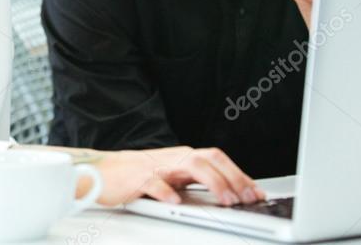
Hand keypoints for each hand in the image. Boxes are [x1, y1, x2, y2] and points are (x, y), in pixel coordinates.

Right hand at [91, 146, 264, 206]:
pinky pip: (155, 184)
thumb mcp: (173, 177)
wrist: (104, 171)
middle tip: (247, 198)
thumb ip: (196, 182)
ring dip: (213, 183)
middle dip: (233, 178)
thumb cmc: (140, 176)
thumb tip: (228, 194)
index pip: (218, 160)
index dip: (240, 174)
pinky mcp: (139, 178)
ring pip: (191, 166)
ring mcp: (158, 167)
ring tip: (226, 201)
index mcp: (184, 157)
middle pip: (210, 160)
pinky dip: (167, 192)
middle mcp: (175, 158)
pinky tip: (176, 202)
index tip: (257, 192)